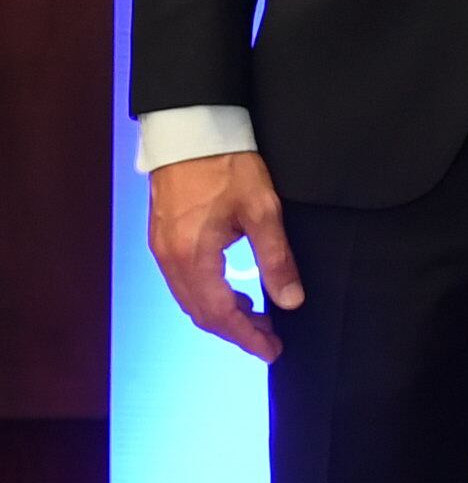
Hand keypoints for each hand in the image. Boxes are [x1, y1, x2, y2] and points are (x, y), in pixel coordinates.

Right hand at [148, 151, 301, 361]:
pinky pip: (183, 282)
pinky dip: (209, 295)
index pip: (220, 314)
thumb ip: (275, 258)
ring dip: (222, 314)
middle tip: (270, 338)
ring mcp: (162, 250)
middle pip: (201, 313)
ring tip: (258, 317)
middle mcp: (170, 261)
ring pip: (190, 299)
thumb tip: (290, 301)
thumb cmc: (228, 166)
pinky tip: (234, 290)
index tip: (272, 351)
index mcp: (193, 258)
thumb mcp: (262, 210)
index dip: (247, 337)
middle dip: (236, 330)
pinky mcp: (163, 238)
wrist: (190, 131)